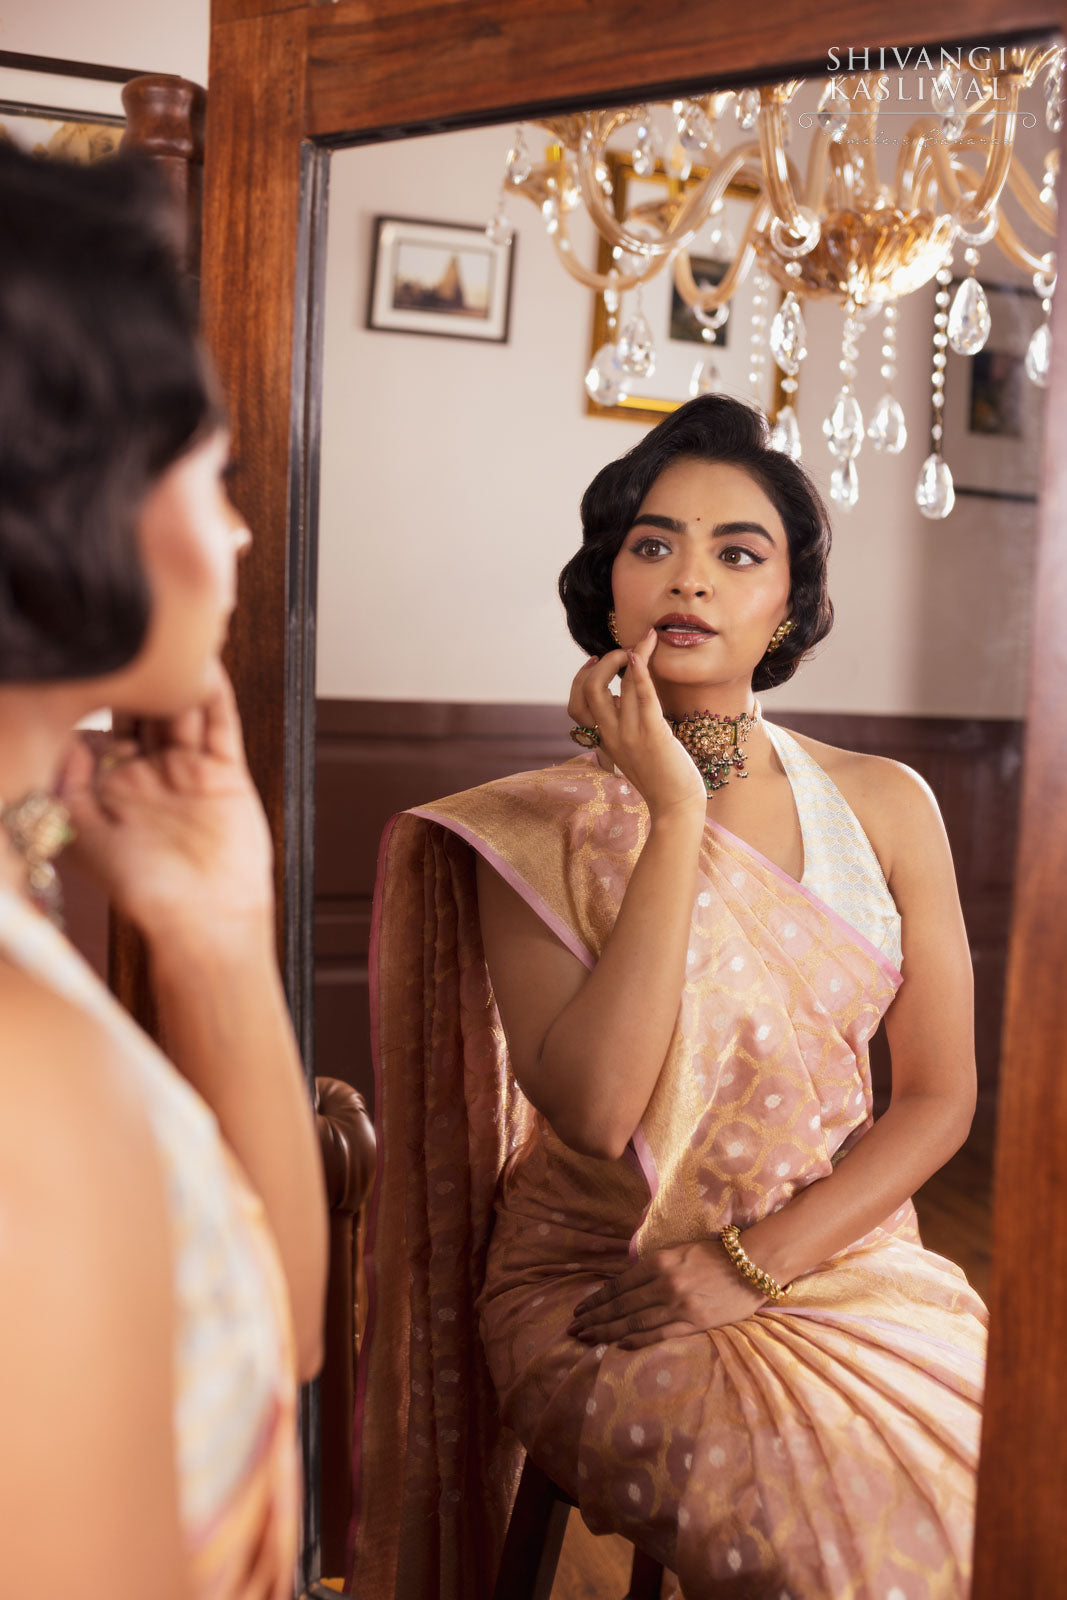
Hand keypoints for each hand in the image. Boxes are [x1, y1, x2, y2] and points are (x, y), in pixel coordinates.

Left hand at [60, 664, 273, 946]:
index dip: (94, 697)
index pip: (99, 726)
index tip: (85, 662)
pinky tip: (206, 668)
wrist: (203, 921)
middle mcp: (149, 773)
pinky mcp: (224, 773)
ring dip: (176, 676)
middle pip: (142, 710)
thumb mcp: (82, 836)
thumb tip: (63, 733)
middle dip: (137, 675)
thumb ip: (66, 784)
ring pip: (181, 710)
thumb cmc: (142, 891)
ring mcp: (188, 770)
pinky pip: (220, 725)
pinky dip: (215, 696)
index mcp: (110, 787)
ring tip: (169, 638)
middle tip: (130, 637)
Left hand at [566, 1238, 765, 1348]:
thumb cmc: (717, 1253)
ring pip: (634, 1322)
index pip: (619, 1285)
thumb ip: (654, 1265)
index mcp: (659, 1262)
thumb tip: (627, 1282)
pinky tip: (619, 1344)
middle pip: (621, 1305)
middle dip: (595, 1317)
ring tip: (588, 1338)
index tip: (580, 1308)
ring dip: (607, 1331)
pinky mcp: (695, 1322)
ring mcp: (679, 1306)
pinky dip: (637, 1340)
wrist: (754, 1264)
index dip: (597, 1298)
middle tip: (574, 1328)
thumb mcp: (679, 1250)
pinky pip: (659, 1334)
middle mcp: (664, 1284)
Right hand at [567, 627, 706, 821]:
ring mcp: (631, 735)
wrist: (676, 806)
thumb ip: (623, 725)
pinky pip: (642, 697)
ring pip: (619, 687)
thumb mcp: (633, 750)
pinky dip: (640, 672)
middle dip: (603, 663)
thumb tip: (624, 695)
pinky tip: (642, 654)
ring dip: (631, 655)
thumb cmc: (661, 777)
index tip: (595, 661)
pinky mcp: (653, 734)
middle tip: (622, 651)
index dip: (581, 679)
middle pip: (589, 691)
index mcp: (604, 740)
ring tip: (647, 640)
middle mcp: (612, 736)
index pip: (576, 705)